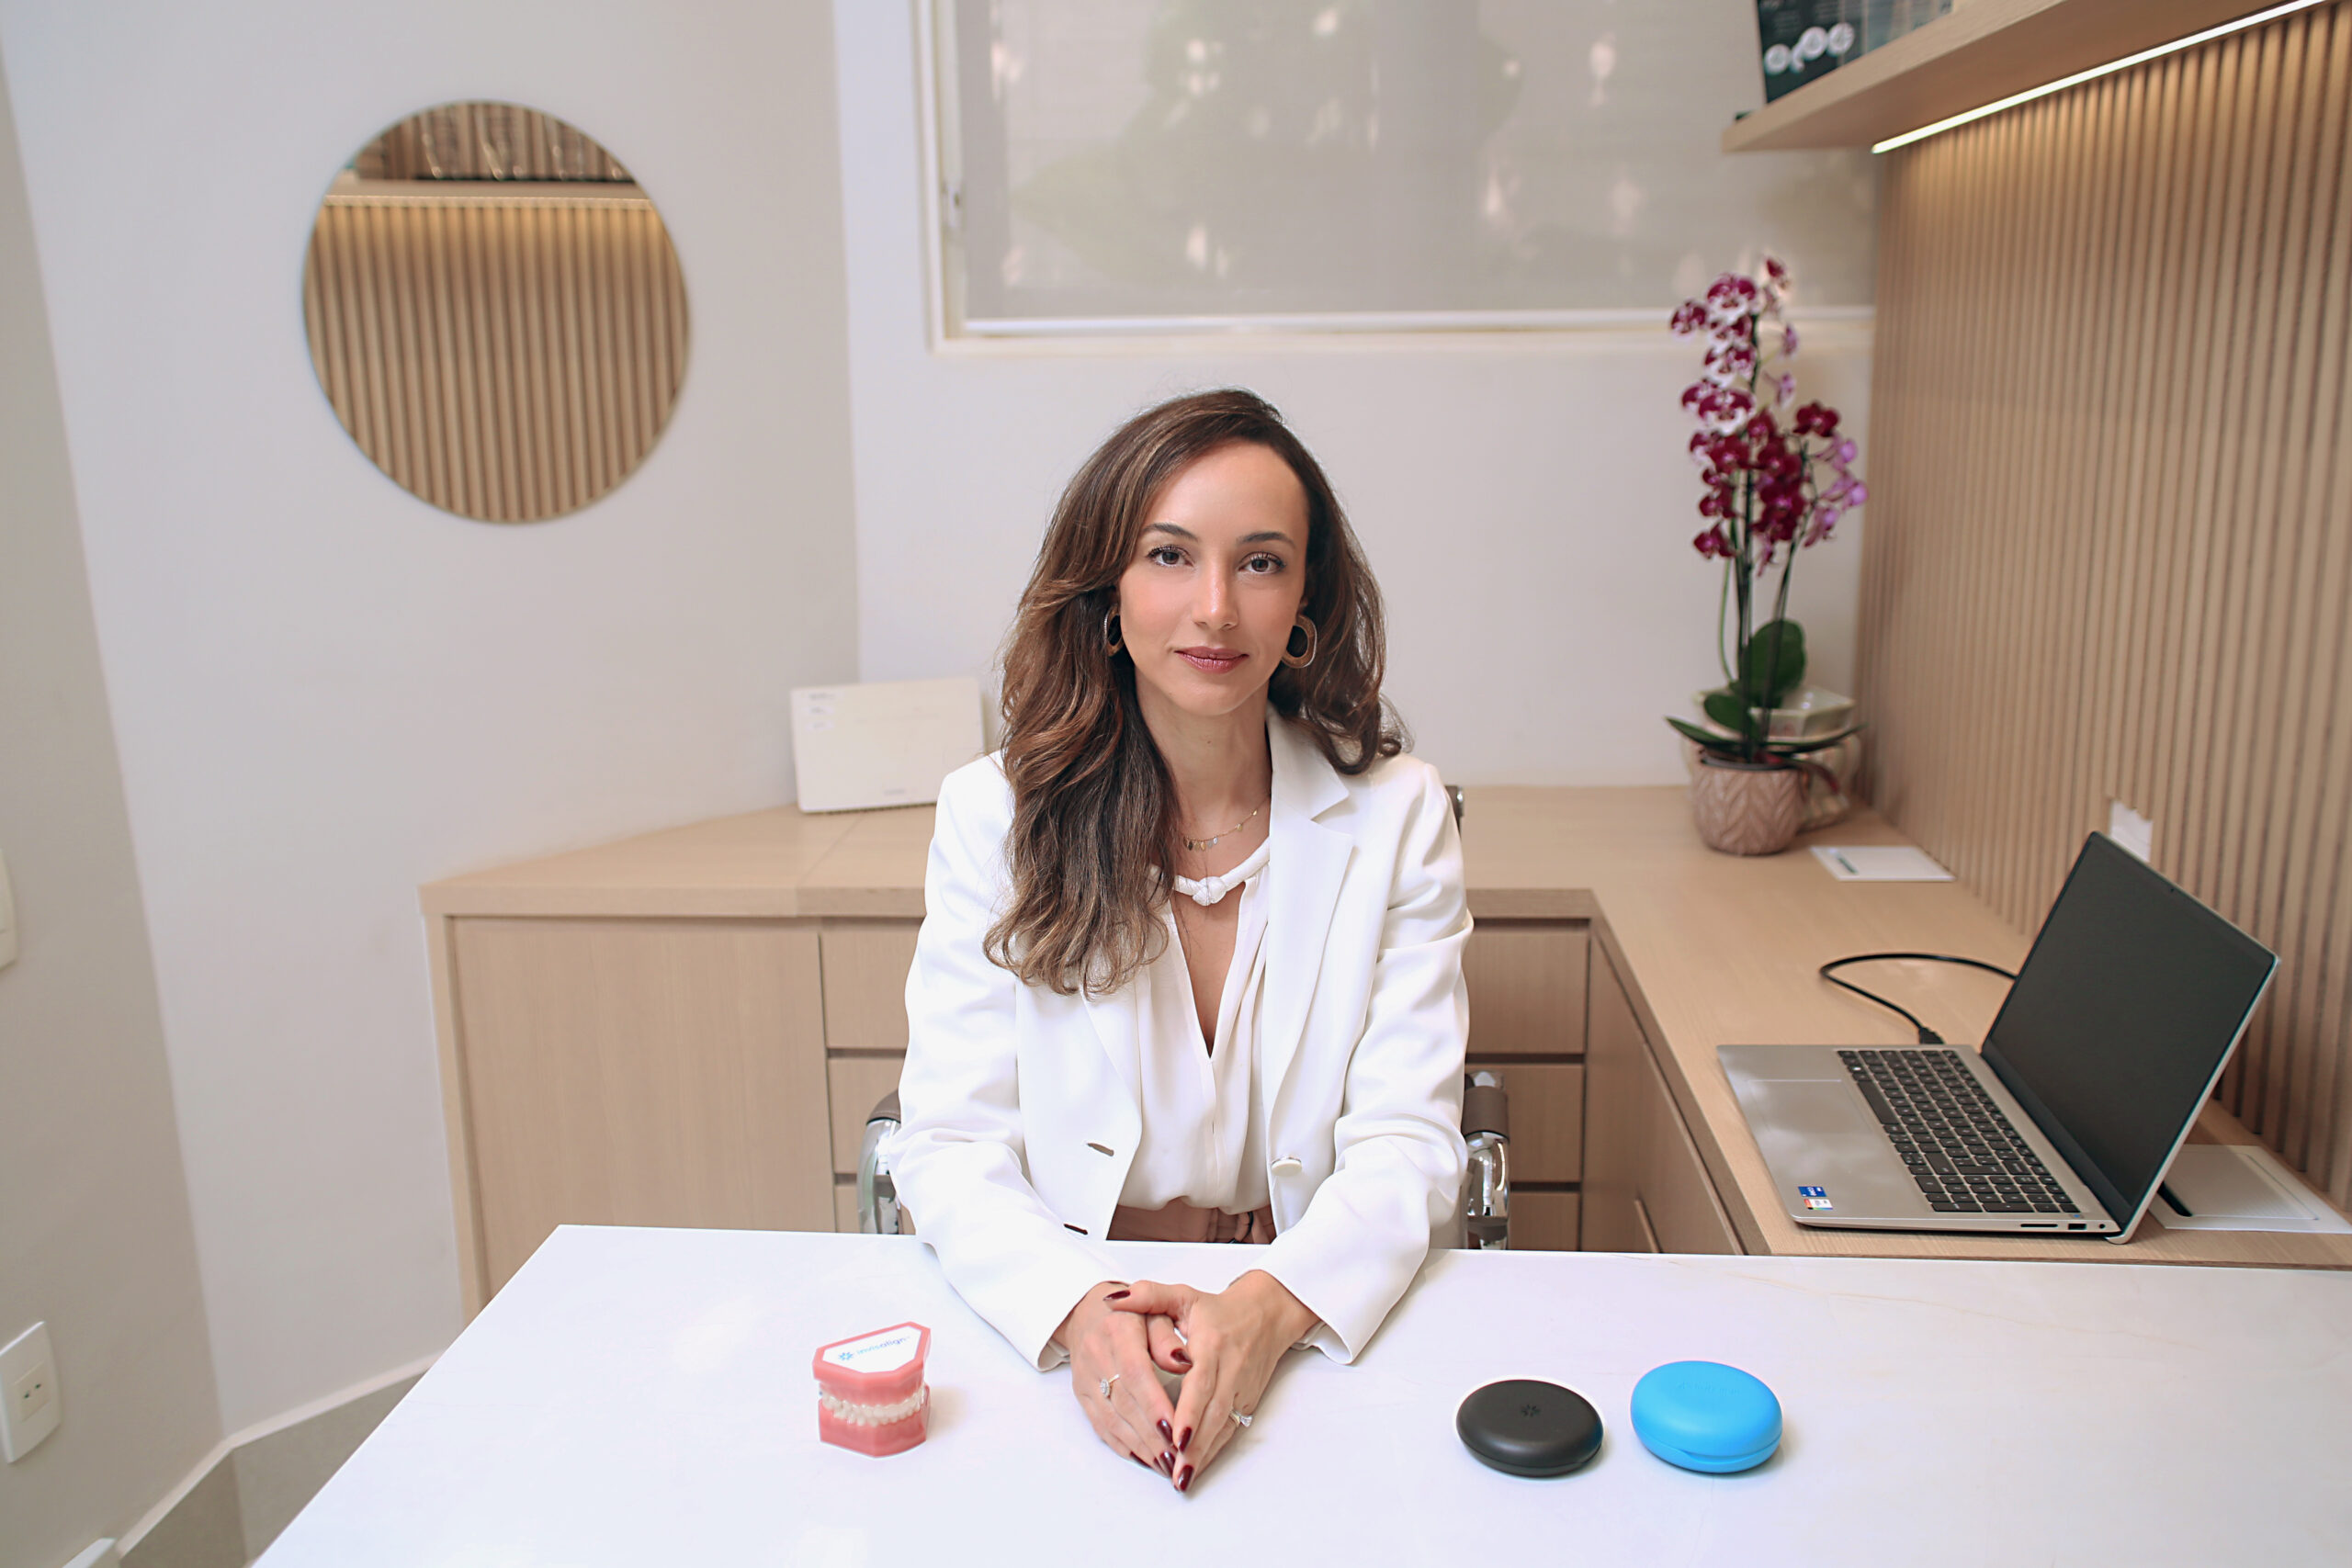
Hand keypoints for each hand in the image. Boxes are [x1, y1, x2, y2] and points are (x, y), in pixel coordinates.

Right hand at [1052, 1282, 1181, 1479]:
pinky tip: (1144, 1458)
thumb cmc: (1132, 1313)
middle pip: (1125, 1402)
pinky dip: (1124, 1445)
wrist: (1087, 1310)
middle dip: (1151, 1434)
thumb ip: (1168, 1337)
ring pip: (1113, 1419)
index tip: (1175, 1428)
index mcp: (1117, 1330)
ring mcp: (1086, 1378)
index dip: (1154, 1403)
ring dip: (1140, 1446)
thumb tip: (1184, 1363)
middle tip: (1178, 1458)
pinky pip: (1101, 1425)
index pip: (1136, 1373)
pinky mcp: (1081, 1394)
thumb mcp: (1155, 1311)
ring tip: (1166, 1465)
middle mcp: (1096, 1355)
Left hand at [1109, 1271, 1317, 1492]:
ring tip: (1181, 1478)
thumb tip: (1113, 1300)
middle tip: (1175, 1471)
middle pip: (1212, 1413)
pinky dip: (1212, 1451)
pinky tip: (1195, 1468)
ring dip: (1203, 1454)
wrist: (1265, 1314)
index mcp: (1212, 1344)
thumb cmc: (1218, 1308)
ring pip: (1222, 1427)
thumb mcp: (1183, 1295)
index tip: (1175, 1435)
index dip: (1189, 1411)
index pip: (1201, 1382)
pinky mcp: (1246, 1402)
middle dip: (1194, 1445)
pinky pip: (1228, 1430)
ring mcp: (1241, 1389)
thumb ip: (1148, 1296)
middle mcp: (1230, 1369)